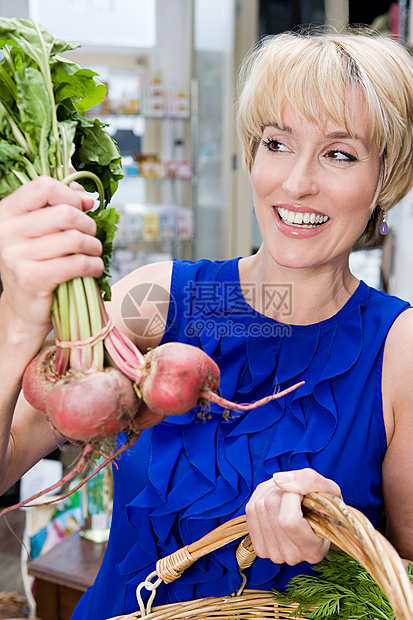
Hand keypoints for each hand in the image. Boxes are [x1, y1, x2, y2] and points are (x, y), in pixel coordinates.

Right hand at [0, 177, 103, 351]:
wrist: (24, 310)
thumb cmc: (38, 266)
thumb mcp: (41, 233)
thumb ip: (58, 207)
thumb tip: (85, 196)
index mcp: (6, 213)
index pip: (43, 186)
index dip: (70, 194)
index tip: (83, 207)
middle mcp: (6, 232)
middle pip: (65, 213)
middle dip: (88, 225)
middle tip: (92, 237)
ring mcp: (16, 255)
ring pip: (74, 239)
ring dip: (94, 247)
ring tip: (94, 254)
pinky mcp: (32, 278)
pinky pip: (77, 264)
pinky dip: (94, 266)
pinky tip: (94, 269)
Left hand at [245, 468, 341, 565]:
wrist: (319, 520)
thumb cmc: (327, 507)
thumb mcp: (329, 489)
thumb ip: (309, 481)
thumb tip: (278, 479)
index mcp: (313, 550)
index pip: (288, 520)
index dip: (293, 495)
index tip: (304, 492)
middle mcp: (291, 557)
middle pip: (270, 507)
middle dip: (282, 489)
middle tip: (297, 492)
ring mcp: (272, 553)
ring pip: (258, 505)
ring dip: (271, 490)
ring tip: (287, 496)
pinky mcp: (259, 545)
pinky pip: (249, 509)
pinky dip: (261, 496)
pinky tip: (276, 500)